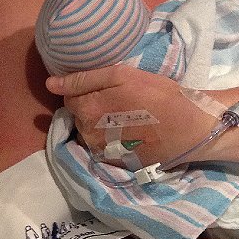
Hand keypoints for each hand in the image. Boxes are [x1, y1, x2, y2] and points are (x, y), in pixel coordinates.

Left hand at [46, 65, 216, 166]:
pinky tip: (129, 131)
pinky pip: (101, 147)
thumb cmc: (157, 94)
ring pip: (88, 132)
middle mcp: (87, 134)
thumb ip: (83, 79)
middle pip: (77, 115)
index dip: (84, 88)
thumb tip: (50, 83)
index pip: (68, 96)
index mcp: (87, 109)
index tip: (104, 87)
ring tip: (124, 115)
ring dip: (99, 123)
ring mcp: (101, 152)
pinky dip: (110, 138)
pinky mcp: (115, 163)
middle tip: (117, 100)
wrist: (188, 126)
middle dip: (90, 106)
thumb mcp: (122, 75)